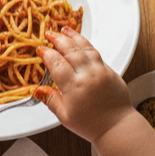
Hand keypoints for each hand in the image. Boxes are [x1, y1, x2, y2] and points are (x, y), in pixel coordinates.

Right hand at [34, 27, 136, 143]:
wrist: (116, 126)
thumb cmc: (91, 124)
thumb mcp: (65, 116)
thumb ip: (51, 100)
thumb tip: (38, 90)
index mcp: (74, 87)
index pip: (56, 64)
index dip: (47, 54)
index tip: (40, 49)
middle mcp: (87, 76)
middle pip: (70, 50)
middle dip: (58, 39)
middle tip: (49, 33)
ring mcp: (100, 71)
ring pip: (85, 48)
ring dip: (73, 36)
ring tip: (64, 29)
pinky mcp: (110, 71)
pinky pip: (96, 53)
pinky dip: (86, 44)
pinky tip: (80, 41)